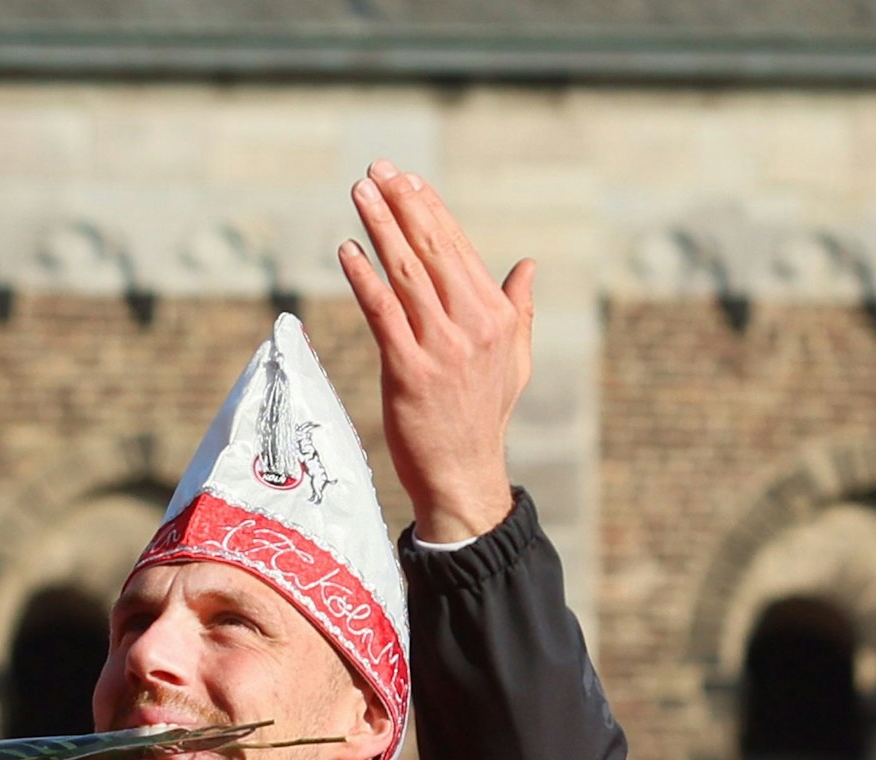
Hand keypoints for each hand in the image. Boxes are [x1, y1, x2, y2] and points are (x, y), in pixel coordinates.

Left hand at [338, 161, 535, 543]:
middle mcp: (472, 324)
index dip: (429, 209)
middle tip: (375, 170)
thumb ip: (519, 308)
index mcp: (497, 315)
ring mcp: (441, 347)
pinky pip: (382, 314)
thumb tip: (528, 264)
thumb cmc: (484, 416)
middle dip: (401, 204)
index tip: (405, 178)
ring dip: (380, 228)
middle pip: (431, 250)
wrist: (463, 474)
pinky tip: (347, 250)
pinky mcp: (409, 371)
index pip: (457, 248)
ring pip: (405, 273)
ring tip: (359, 193)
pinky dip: (364, 278)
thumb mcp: (516, 360)